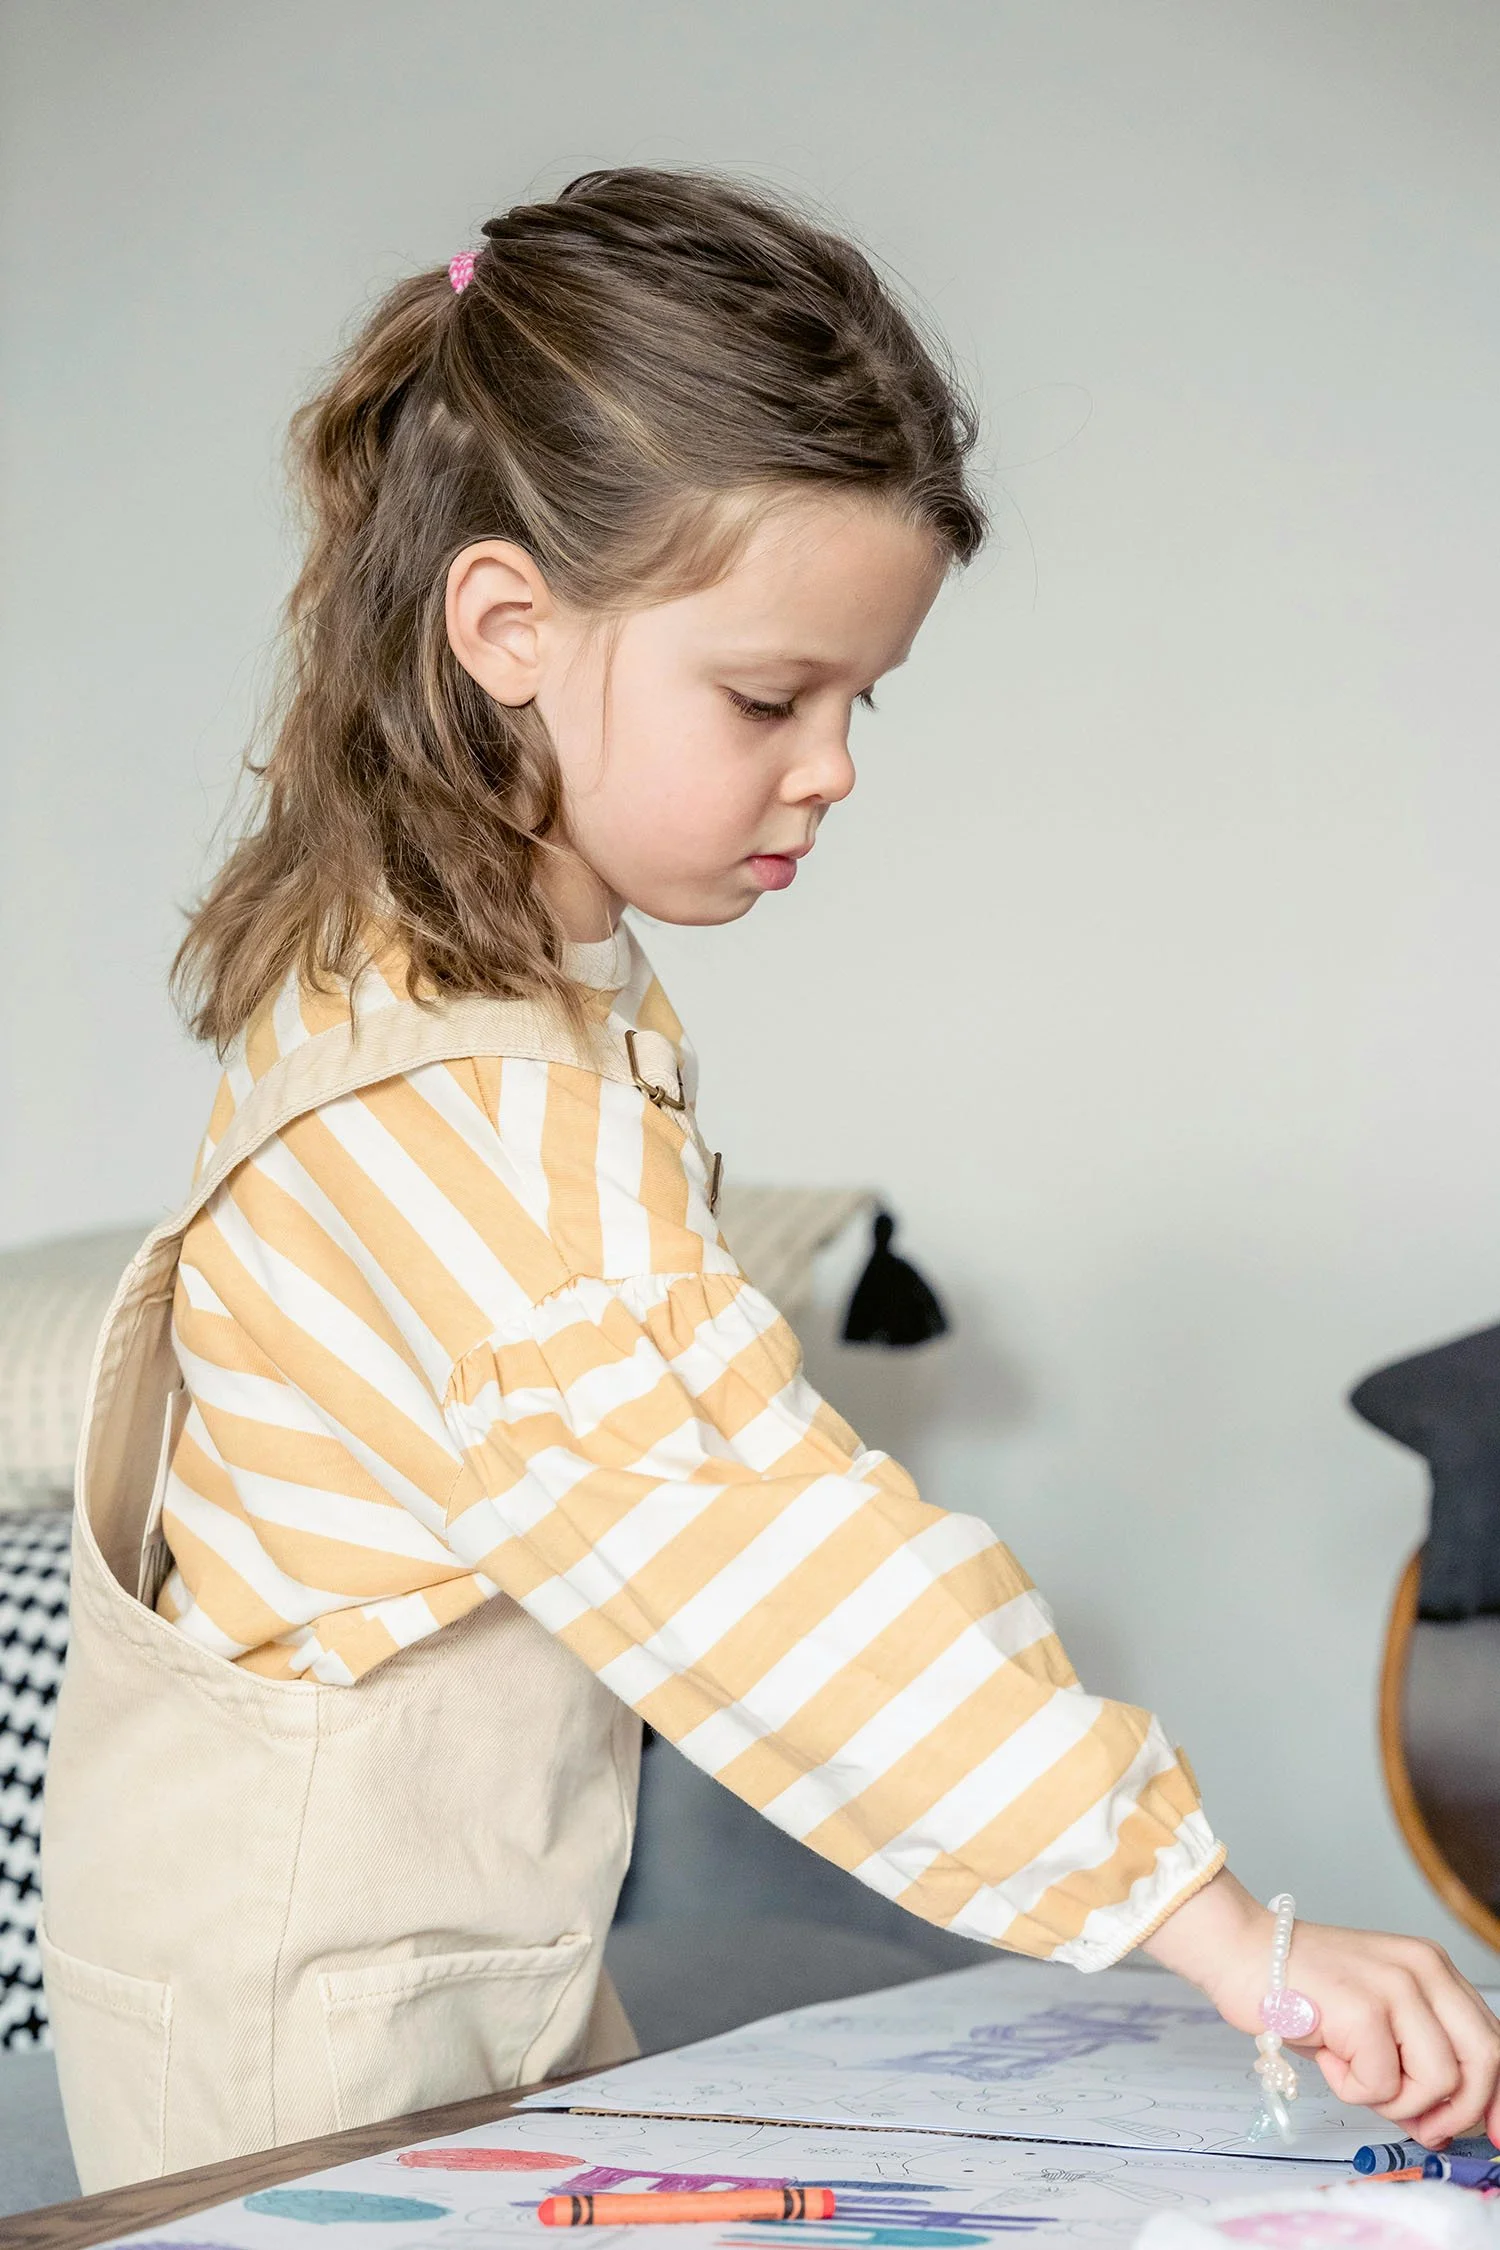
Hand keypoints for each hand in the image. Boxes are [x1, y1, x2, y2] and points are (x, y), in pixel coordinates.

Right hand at [1142, 1867, 1499, 2145]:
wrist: (1241, 1955)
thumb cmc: (1303, 1992)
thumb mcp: (1377, 2016)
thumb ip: (1418, 2055)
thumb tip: (1446, 2123)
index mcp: (1432, 1967)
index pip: (1493, 2039)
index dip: (1497, 2096)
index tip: (1496, 2132)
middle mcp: (1423, 1969)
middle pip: (1483, 2061)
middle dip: (1458, 2110)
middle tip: (1424, 2129)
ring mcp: (1396, 1986)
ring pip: (1439, 2083)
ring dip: (1395, 2100)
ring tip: (1353, 2074)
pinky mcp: (1364, 2010)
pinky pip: (1383, 2086)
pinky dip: (1353, 2090)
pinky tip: (1327, 2058)